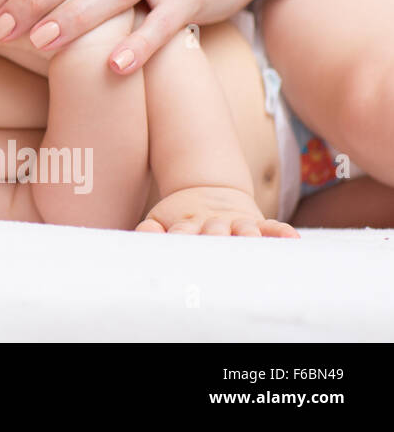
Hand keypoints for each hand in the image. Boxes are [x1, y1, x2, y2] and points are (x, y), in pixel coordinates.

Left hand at [136, 186, 297, 236]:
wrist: (207, 190)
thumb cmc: (182, 219)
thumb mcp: (162, 219)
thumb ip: (153, 229)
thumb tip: (143, 231)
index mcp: (188, 224)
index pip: (183, 233)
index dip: (181, 238)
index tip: (178, 246)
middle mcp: (214, 224)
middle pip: (215, 232)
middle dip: (216, 238)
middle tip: (215, 246)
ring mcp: (236, 222)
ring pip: (244, 229)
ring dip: (248, 236)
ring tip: (252, 241)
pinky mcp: (255, 221)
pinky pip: (271, 226)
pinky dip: (281, 231)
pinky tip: (292, 238)